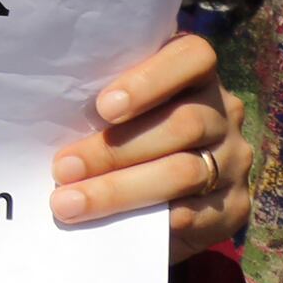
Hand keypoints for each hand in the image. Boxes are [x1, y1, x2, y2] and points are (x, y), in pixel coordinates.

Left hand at [49, 32, 250, 263]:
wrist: (162, 193)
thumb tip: (47, 117)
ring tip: (69, 202)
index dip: (150, 80)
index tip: (103, 107)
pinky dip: (146, 219)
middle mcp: (224, 112)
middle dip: (116, 148)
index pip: (193, 57)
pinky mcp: (235, 206)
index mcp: (196, 73)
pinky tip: (109, 225)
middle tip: (63, 167)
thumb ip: (106, 103)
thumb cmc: (124, 130)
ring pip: (184, 171)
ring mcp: (234, 160)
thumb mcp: (121, 107)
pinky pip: (194, 214)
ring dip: (120, 189)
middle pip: (182, 123)